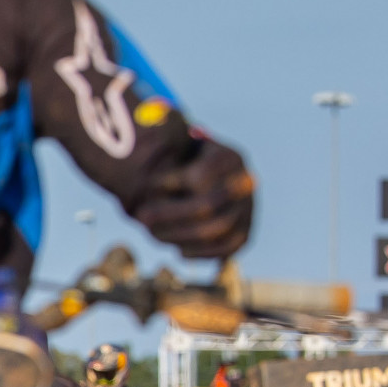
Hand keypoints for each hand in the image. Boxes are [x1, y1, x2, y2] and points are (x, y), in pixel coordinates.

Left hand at [137, 137, 254, 258]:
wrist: (212, 182)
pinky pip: (225, 249)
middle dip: (169, 214)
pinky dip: (200, 252)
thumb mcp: (180, 147)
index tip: (149, 185)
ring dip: (179, 235)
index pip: (202, 174)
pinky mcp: (245, 234)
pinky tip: (178, 250)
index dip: (173, 182)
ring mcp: (248, 210)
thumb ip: (169, 147)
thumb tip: (156, 134)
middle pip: (207, 205)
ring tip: (152, 233)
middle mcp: (246, 183)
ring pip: (216, 229)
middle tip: (140, 217)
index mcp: (230, 158)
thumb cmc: (186, 161)